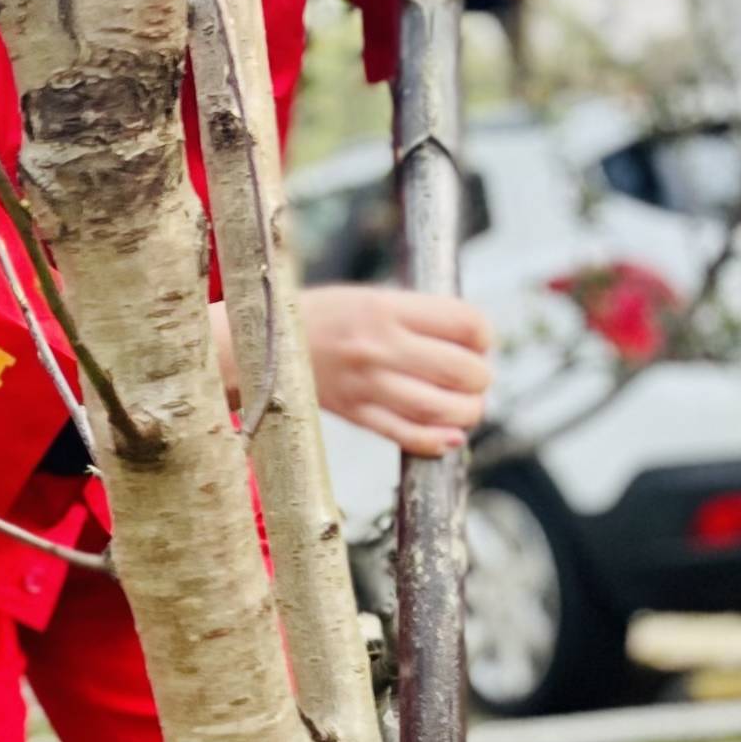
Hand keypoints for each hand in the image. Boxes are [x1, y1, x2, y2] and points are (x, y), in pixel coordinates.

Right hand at [301, 285, 494, 455]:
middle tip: (472, 378)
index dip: (483, 336)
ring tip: (466, 408)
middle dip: (479, 378)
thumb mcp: (368, 299)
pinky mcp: (353, 413)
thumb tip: (472, 346)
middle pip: (461, 370)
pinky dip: (436, 441)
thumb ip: (417, 317)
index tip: (478, 341)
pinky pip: (406, 435)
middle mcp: (378, 346)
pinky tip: (449, 438)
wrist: (257, 344)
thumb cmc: (323, 319)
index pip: (465, 322)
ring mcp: (365, 384)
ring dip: (467, 412)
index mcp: (384, 308)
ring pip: (440, 408)